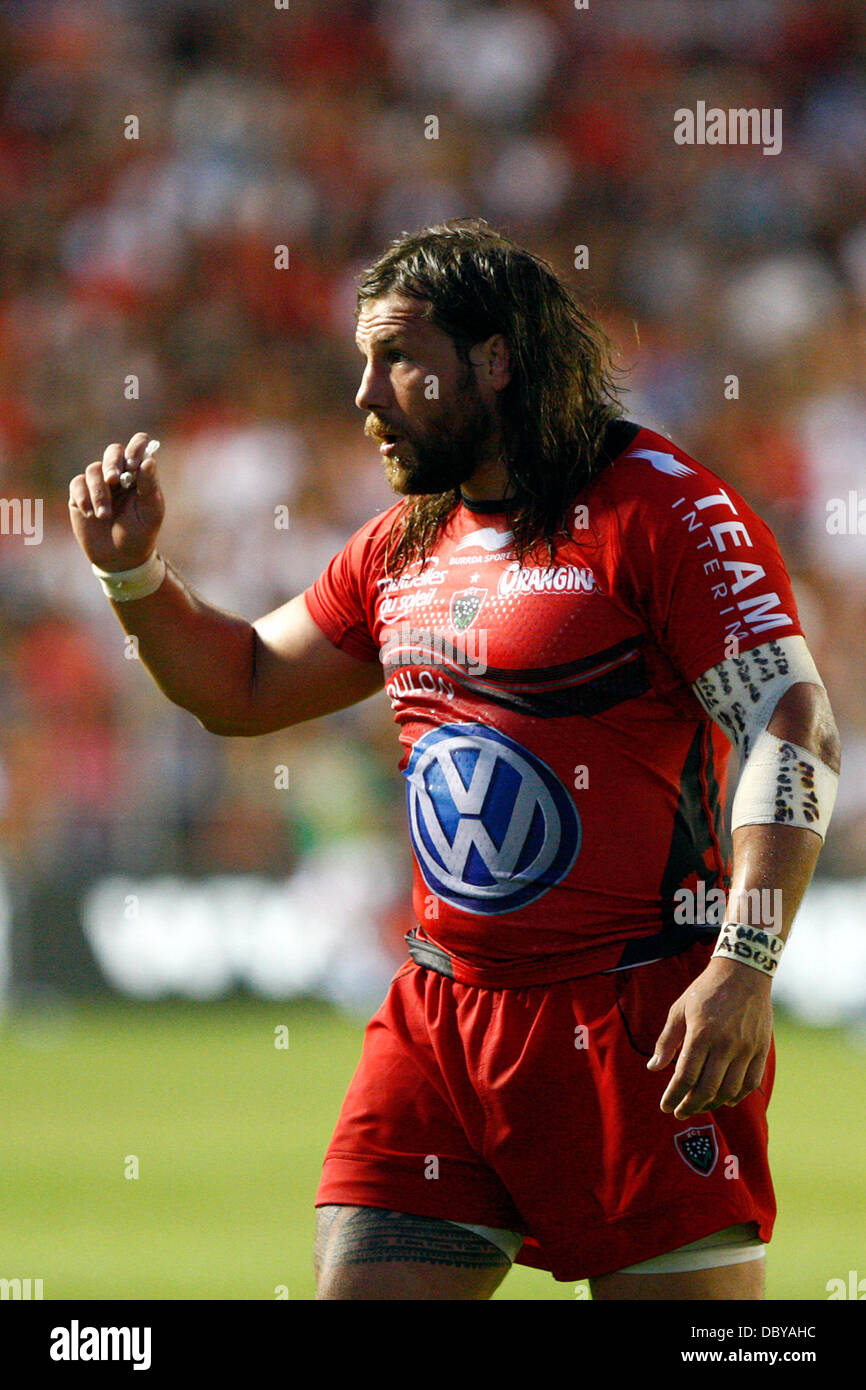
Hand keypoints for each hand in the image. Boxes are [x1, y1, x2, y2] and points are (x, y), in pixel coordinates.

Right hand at [68, 431, 164, 571]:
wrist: (121, 558)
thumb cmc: (141, 532)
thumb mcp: (151, 511)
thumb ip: (149, 485)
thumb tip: (149, 461)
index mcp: (139, 473)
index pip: (138, 446)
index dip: (136, 447)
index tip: (134, 462)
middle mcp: (119, 474)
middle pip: (113, 451)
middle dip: (112, 463)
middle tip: (113, 480)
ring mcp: (99, 483)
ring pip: (93, 470)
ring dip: (99, 492)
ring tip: (104, 515)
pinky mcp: (80, 495)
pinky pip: (77, 484)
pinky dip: (84, 498)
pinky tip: (91, 514)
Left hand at [647, 955, 772, 1118]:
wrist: (743, 972)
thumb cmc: (706, 990)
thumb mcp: (679, 1009)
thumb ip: (666, 1040)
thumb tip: (654, 1069)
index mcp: (701, 1034)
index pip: (685, 1076)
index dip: (673, 1096)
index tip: (665, 1107)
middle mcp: (725, 1045)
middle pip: (706, 1089)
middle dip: (690, 1106)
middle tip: (679, 1112)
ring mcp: (746, 1049)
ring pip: (729, 1091)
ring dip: (712, 1104)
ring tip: (699, 1106)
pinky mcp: (760, 1050)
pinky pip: (750, 1083)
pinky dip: (737, 1096)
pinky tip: (725, 1099)